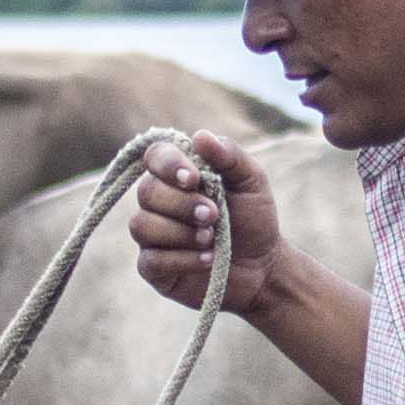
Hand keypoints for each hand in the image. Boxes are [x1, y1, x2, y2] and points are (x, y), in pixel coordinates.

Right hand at [132, 128, 286, 317]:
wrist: (262, 267)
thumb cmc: (253, 219)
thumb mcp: (252, 182)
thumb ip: (229, 156)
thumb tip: (200, 136)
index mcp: (178, 174)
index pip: (154, 156)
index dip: (168, 165)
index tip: (193, 178)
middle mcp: (158, 201)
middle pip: (147, 192)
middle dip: (182, 204)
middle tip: (214, 215)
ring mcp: (152, 235)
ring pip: (142, 225)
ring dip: (180, 232)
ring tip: (211, 239)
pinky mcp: (153, 268)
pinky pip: (151, 260)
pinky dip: (182, 259)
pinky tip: (207, 259)